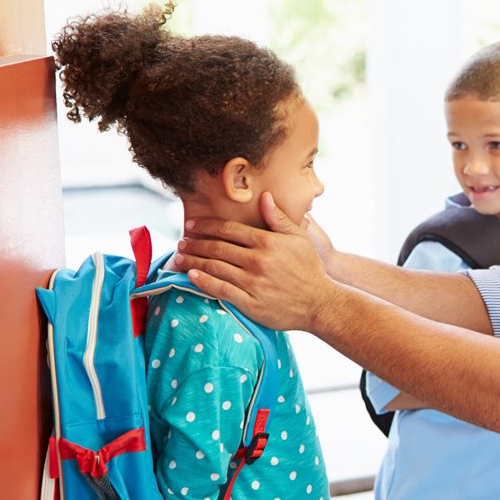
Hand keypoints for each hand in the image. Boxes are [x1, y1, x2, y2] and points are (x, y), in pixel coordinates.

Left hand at [175, 191, 335, 330]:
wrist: (320, 302)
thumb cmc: (310, 269)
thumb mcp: (299, 238)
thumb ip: (278, 218)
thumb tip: (264, 196)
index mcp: (267, 242)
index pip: (229, 229)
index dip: (207, 225)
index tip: (192, 225)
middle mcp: (257, 260)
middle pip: (217, 248)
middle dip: (195, 243)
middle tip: (181, 241)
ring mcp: (253, 283)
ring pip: (214, 268)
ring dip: (193, 261)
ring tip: (179, 257)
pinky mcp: (250, 303)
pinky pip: (221, 290)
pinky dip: (203, 282)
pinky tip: (192, 276)